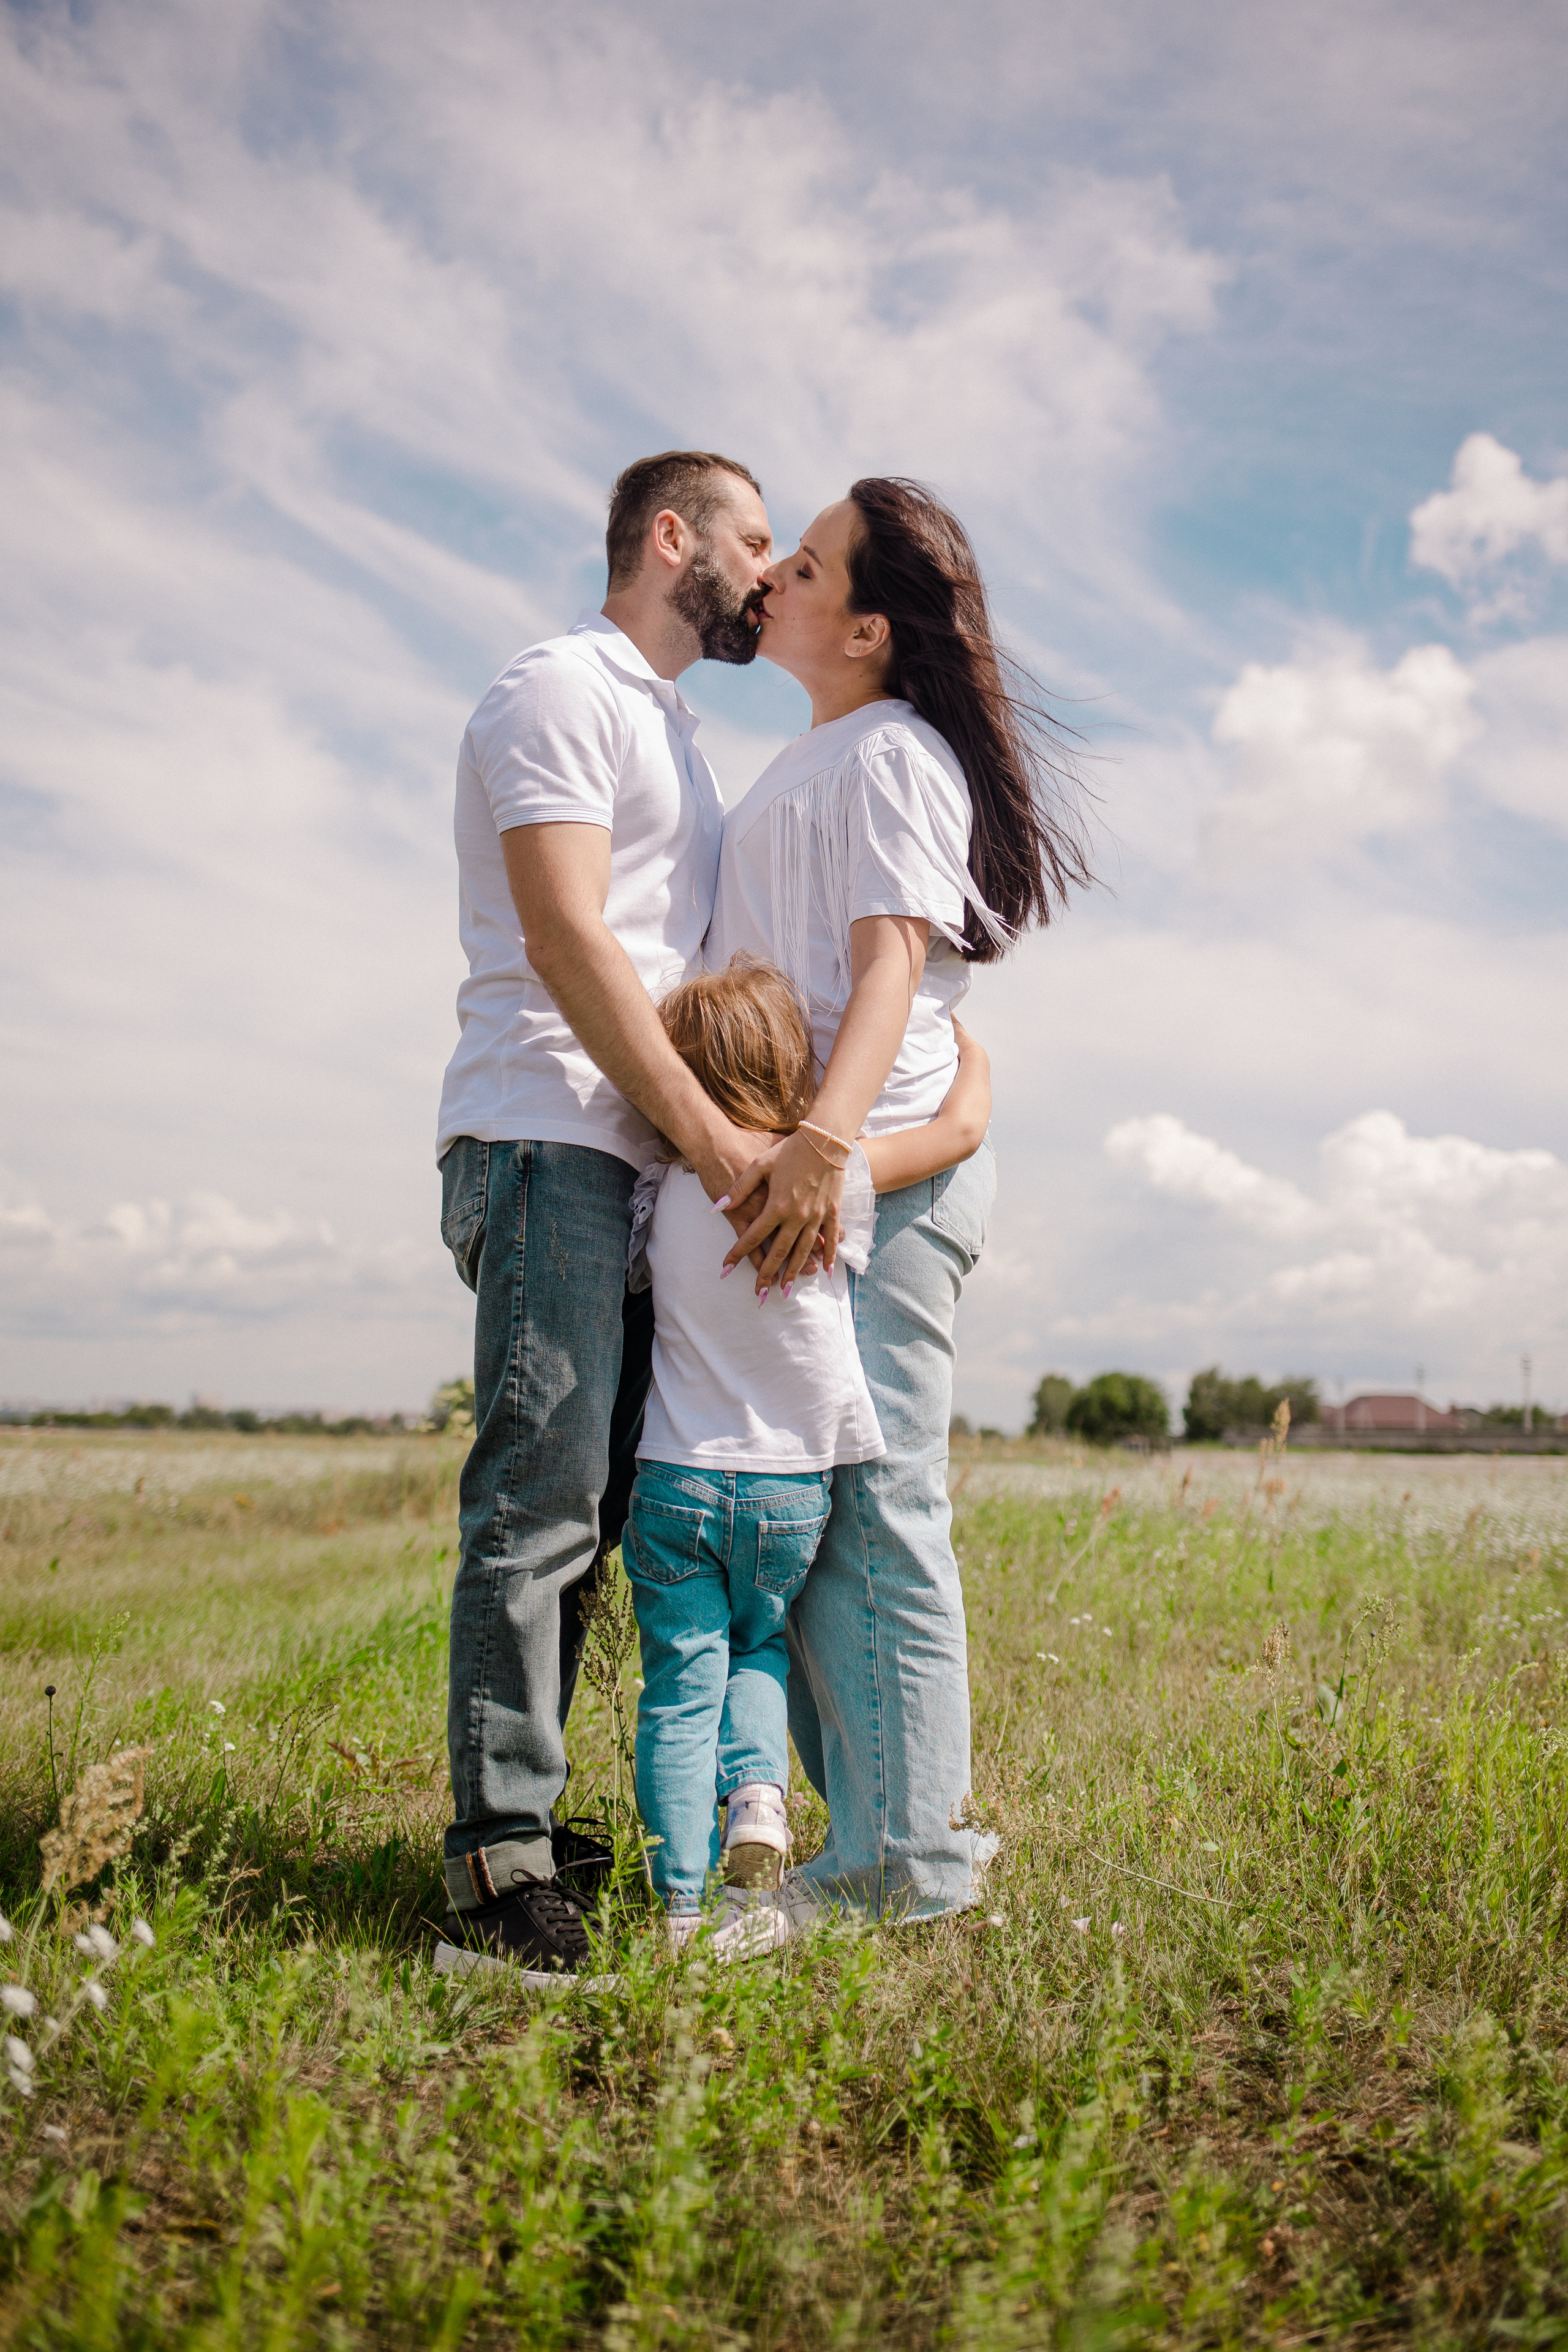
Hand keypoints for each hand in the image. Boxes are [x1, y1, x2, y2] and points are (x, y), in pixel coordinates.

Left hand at [721, 1130, 844, 1291]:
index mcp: (776, 1205)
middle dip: (768, 1274)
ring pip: (804, 1251)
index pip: (753, 1236)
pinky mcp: (832, 1212)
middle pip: (780, 1252)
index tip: (726, 1270)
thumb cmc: (789, 1150)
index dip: (738, 1254)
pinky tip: (824, 1272)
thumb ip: (739, 1189)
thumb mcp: (759, 1165)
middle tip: (760, 1294)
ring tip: (787, 1291)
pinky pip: (830, 1239)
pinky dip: (828, 1256)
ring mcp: (816, 1215)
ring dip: (795, 1273)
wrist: (823, 1139)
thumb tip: (716, 1208)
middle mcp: (797, 1215)